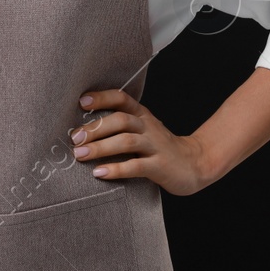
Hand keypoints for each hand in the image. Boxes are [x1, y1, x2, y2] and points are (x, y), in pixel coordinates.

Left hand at [68, 89, 211, 195]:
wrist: (195, 163)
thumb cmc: (159, 147)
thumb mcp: (143, 130)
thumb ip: (120, 127)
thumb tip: (82, 131)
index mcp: (142, 114)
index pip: (121, 98)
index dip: (102, 98)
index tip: (81, 102)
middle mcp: (148, 126)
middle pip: (120, 120)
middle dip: (95, 128)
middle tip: (75, 139)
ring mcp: (155, 146)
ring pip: (126, 141)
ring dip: (100, 148)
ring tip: (80, 155)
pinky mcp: (160, 166)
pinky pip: (136, 166)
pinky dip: (116, 169)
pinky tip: (99, 173)